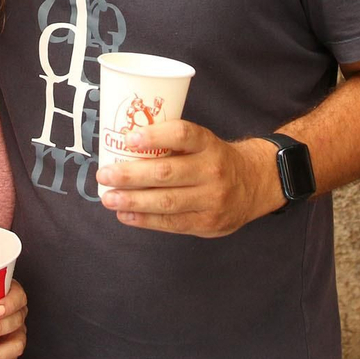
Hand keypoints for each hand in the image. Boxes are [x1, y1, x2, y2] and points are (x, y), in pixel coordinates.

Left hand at [95, 121, 279, 237]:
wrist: (254, 183)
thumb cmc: (214, 159)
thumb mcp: (202, 142)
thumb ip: (172, 145)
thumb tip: (121, 147)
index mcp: (209, 144)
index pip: (183, 134)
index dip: (155, 136)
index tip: (128, 138)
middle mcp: (212, 170)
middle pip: (167, 172)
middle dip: (131, 175)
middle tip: (105, 174)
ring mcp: (211, 200)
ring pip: (167, 202)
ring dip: (132, 200)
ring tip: (108, 198)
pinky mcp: (207, 223)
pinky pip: (171, 223)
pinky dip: (144, 219)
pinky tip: (125, 214)